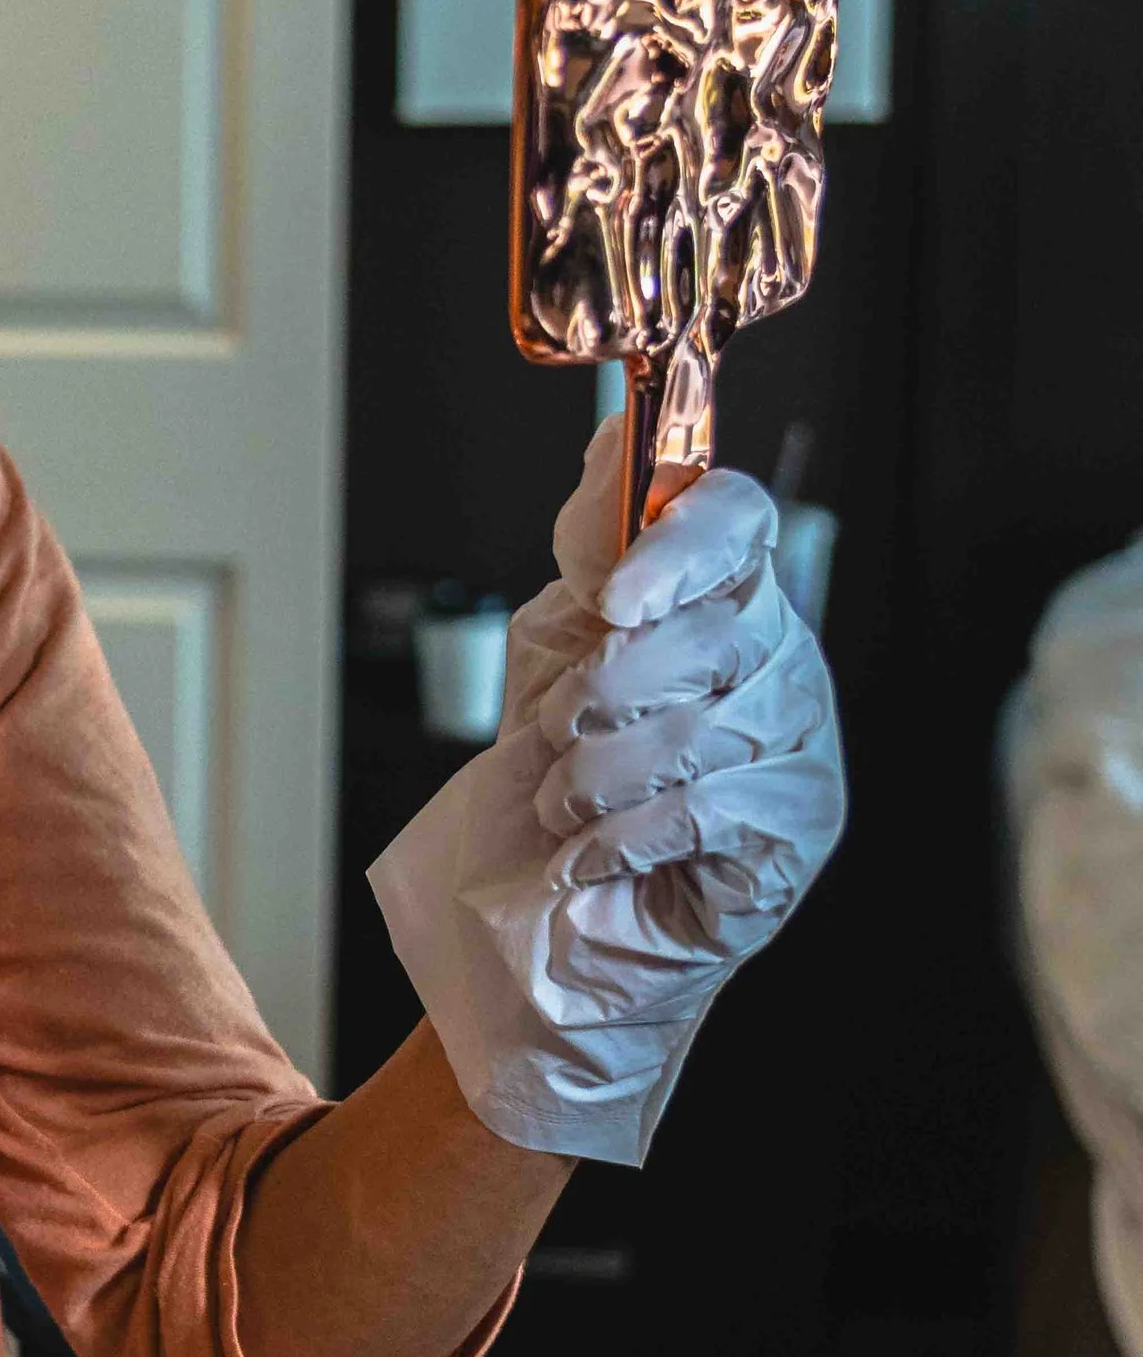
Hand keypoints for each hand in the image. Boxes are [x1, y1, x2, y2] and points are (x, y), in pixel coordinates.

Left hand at [368, 418, 844, 1164]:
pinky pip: (711, 806)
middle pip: (711, 625)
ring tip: (564, 803)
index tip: (618, 594)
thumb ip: (593, 551)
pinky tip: (592, 856)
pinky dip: (626, 833)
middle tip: (555, 735)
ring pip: (703, 725)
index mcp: (725, 599)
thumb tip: (614, 432)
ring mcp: (803, 745)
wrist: (552, 924)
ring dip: (600, 771)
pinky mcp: (800, 830)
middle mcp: (782, 660)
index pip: (739, 518)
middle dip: (603, 689)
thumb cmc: (564, 783)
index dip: (681, 542)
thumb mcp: (555, 649)